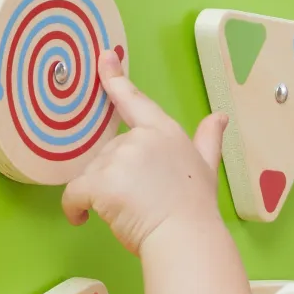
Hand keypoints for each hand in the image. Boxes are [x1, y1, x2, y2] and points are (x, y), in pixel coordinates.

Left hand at [61, 50, 228, 255]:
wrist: (187, 238)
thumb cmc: (196, 209)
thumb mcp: (207, 168)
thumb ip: (208, 140)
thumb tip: (220, 116)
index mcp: (164, 132)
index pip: (135, 100)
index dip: (115, 77)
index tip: (104, 56)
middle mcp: (141, 139)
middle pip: (109, 154)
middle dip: (115, 179)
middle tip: (138, 203)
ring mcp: (120, 158)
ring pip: (92, 175)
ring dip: (100, 195)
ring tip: (126, 214)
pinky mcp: (101, 182)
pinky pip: (74, 194)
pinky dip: (73, 208)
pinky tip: (82, 218)